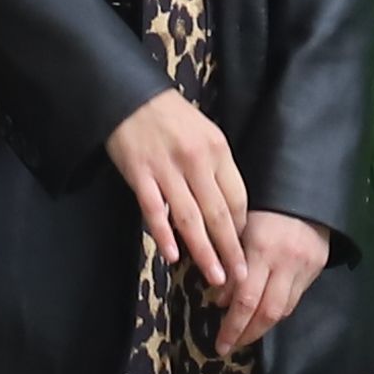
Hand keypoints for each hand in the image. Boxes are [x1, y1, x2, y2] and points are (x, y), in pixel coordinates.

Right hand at [108, 88, 257, 312]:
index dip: (241, 228)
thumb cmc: (169, 116)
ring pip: (190, 218)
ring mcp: (167, 168)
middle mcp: (196, 161)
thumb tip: (227, 207)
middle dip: (230, 249)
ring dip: (204, 251)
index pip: (237, 197)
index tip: (243, 249)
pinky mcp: (139, 174)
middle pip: (219, 213)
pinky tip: (172, 255)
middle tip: (239, 277)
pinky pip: (154, 210)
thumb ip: (215, 167)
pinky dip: (164, 234)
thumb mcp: (204, 133)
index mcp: (217, 150)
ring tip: (215, 277)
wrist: (130, 95)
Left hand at [217, 213, 332, 356]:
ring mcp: (303, 266)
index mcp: (260, 248)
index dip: (232, 326)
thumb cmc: (262, 205)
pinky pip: (295, 299)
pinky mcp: (316, 268)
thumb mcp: (238, 227)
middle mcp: (284, 261)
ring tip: (244, 335)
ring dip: (262, 327)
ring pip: (283, 310)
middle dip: (246, 334)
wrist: (303, 189)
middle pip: (266, 311)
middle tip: (228, 346)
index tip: (219, 341)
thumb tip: (221, 300)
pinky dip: (277, 311)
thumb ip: (230, 263)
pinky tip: (264, 315)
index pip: (245, 299)